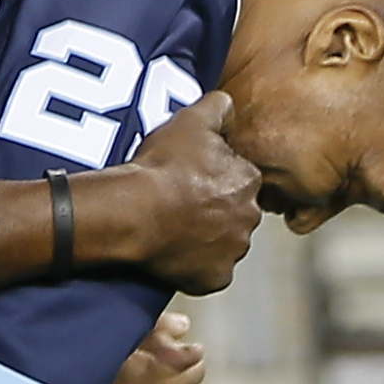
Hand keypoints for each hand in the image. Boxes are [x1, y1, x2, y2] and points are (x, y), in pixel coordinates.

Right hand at [114, 95, 260, 292]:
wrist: (134, 211)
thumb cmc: (162, 167)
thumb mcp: (191, 120)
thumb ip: (219, 106)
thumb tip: (229, 105)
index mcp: (250, 181)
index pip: (240, 178)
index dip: (214, 177)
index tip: (190, 177)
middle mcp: (250, 218)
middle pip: (235, 213)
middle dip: (215, 209)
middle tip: (181, 202)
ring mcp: (233, 252)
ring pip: (224, 243)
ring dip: (206, 237)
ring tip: (174, 226)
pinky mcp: (214, 278)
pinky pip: (209, 273)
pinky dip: (195, 266)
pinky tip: (174, 252)